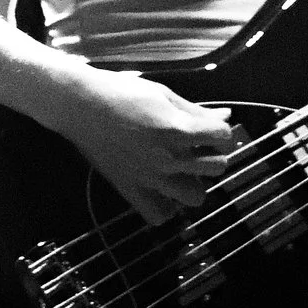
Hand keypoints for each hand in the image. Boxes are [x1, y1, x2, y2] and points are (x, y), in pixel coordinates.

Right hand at [45, 66, 241, 224]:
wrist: (80, 104)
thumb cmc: (122, 91)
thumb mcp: (162, 94)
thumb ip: (195, 110)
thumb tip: (226, 117)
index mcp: (178, 129)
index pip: (224, 137)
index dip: (221, 131)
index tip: (211, 129)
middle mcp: (168, 157)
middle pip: (218, 167)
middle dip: (212, 154)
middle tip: (196, 147)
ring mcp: (150, 177)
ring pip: (195, 196)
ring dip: (193, 181)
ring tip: (181, 169)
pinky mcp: (130, 189)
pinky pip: (159, 215)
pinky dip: (165, 206)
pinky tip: (161, 189)